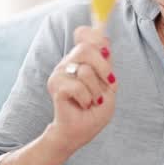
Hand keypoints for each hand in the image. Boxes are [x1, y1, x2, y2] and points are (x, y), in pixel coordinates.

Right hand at [44, 25, 116, 153]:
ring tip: (94, 100)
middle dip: (103, 68)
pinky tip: (84, 104)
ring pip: (85, 70)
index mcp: (80, 59)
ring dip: (96, 90)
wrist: (81, 130)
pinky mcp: (55, 86)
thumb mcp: (108, 83)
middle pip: (86, 48)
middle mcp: (68, 62)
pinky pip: (78, 87)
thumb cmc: (95, 108)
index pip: (83, 34)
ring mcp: (59, 73)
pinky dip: (87, 99)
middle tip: (108, 84)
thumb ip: (106, 62)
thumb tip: (105, 40)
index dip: (95, 36)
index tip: (106, 52)